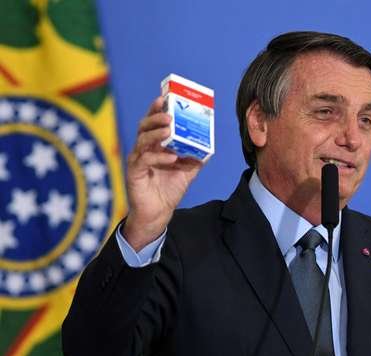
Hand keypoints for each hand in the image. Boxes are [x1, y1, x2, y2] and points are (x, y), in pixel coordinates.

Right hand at [122, 96, 203, 249]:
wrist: (158, 214)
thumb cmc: (168, 190)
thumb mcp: (187, 172)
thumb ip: (196, 158)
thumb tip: (209, 147)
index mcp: (154, 146)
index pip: (153, 123)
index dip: (156, 110)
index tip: (164, 98)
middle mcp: (143, 150)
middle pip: (144, 127)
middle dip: (155, 117)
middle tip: (169, 114)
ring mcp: (137, 161)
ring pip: (142, 141)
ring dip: (156, 133)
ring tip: (168, 129)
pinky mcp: (134, 173)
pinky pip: (145, 161)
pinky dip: (158, 157)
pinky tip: (171, 157)